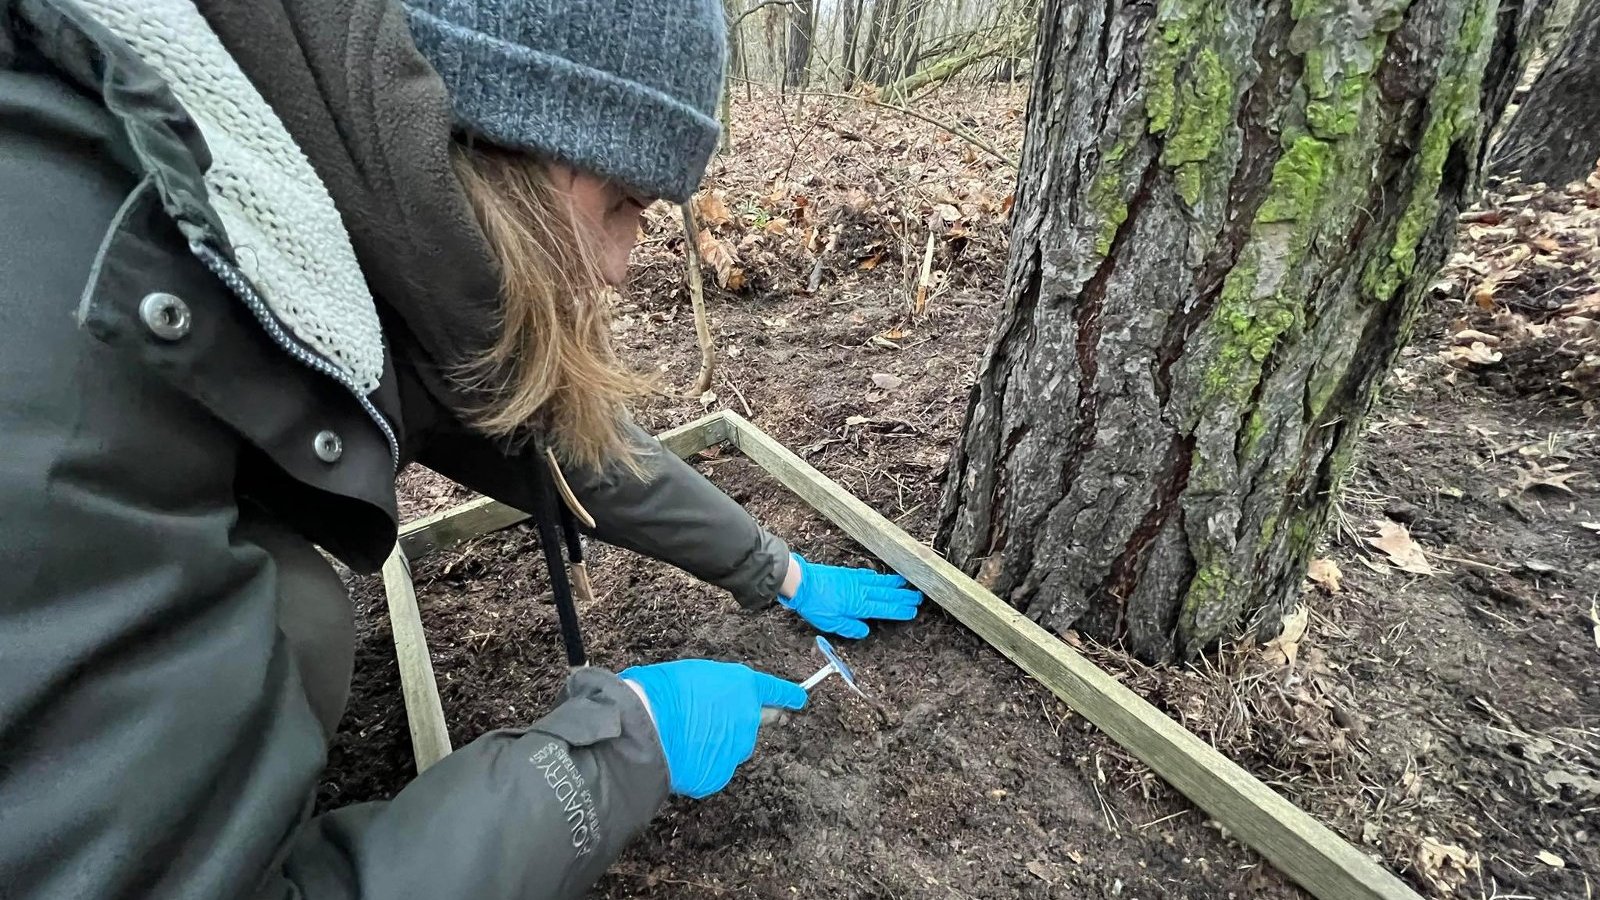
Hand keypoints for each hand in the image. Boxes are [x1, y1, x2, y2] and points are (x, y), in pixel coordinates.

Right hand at [619, 660, 806, 798]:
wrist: (648, 727)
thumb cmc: (664, 692)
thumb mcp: (696, 674)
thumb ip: (720, 689)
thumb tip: (721, 701)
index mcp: (744, 687)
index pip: (776, 692)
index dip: (788, 696)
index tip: (800, 700)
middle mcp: (749, 718)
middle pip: (758, 722)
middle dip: (748, 722)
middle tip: (723, 721)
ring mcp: (737, 749)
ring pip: (733, 747)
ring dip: (718, 743)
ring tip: (686, 736)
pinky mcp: (722, 773)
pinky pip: (715, 767)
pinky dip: (703, 763)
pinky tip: (682, 754)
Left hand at [779, 554, 922, 638]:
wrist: (802, 582)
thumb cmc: (815, 605)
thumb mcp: (831, 623)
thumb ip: (850, 627)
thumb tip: (865, 630)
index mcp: (859, 605)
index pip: (885, 609)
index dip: (900, 610)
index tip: (912, 610)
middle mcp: (862, 591)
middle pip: (888, 595)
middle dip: (904, 597)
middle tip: (918, 597)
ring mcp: (856, 580)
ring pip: (881, 583)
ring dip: (895, 585)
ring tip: (907, 584)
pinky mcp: (848, 573)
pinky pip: (869, 575)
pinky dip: (879, 577)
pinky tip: (882, 577)